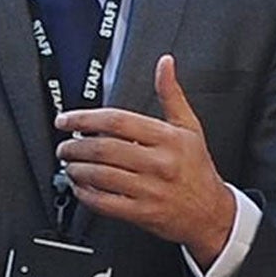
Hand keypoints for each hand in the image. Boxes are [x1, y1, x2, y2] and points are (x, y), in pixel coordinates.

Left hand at [56, 55, 236, 266]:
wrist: (211, 213)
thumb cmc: (197, 168)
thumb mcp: (189, 127)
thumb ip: (171, 94)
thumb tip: (165, 64)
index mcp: (168, 138)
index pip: (118, 121)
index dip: (85, 118)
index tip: (67, 120)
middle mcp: (159, 163)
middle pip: (104, 149)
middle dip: (75, 147)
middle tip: (64, 146)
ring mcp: (150, 189)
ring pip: (101, 176)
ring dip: (77, 170)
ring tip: (69, 165)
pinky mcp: (142, 213)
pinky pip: (105, 203)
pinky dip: (86, 195)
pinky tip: (80, 188)